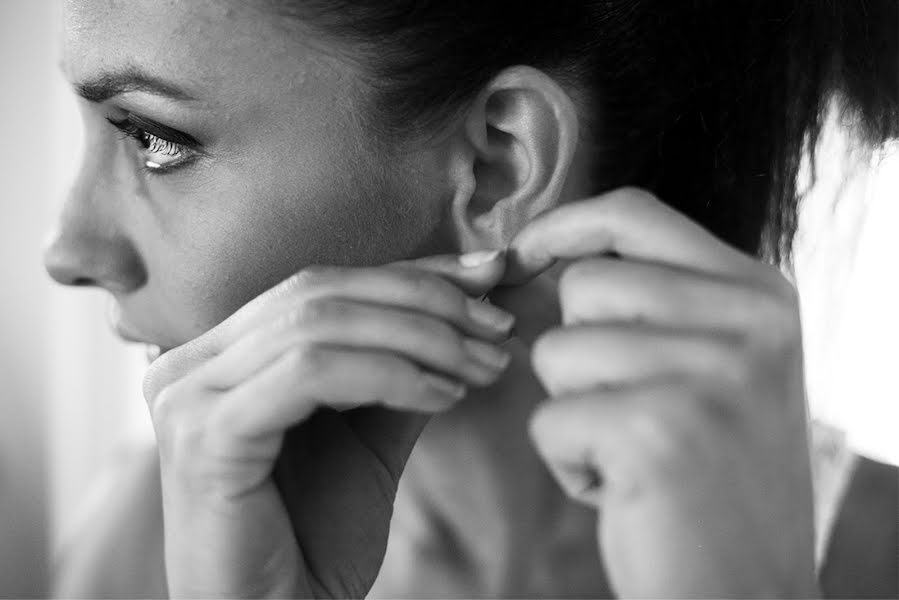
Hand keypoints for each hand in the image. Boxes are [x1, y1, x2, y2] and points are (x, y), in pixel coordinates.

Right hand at [142, 251, 514, 597]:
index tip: (489, 277)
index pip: (323, 283)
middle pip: (321, 290)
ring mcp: (189, 392)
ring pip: (320, 322)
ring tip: (481, 369)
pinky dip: (389, 375)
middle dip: (425, 301)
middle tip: (497, 329)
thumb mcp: (371, 437)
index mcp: (222, 354)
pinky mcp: (204, 432)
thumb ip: (401, 369)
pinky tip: (443, 397)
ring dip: (420, 338)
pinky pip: (313, 372)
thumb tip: (468, 306)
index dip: (411, 273)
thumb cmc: (314, 538)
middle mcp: (193, 362)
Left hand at [499, 188, 817, 596]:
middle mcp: (747, 321)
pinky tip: (624, 491)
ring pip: (556, 350)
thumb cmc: (710, 478)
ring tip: (632, 454)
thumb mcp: (715, 366)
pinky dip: (567, 461)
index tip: (524, 251)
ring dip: (573, 409)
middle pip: (584, 285)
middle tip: (631, 410)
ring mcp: (710, 373)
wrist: (747, 591)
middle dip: (577, 351)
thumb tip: (538, 250)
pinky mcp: (658, 431)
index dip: (565, 225)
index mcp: (758, 294)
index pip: (636, 213)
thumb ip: (657, 300)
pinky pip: (548, 419)